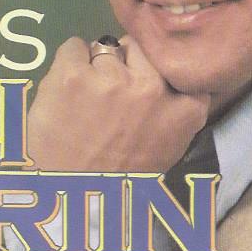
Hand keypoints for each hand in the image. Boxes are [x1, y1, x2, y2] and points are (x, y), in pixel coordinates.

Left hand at [26, 35, 209, 172]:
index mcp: (184, 108)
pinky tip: (67, 92)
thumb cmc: (119, 178)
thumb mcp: (167, 146)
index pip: (179, 61)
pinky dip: (68, 64)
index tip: (146, 79)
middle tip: (112, 95)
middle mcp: (152, 87)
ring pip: (105, 47)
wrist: (69, 203)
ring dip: (96, 66)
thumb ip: (174, 107)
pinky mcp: (73, 75)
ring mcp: (112, 78)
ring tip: (86, 100)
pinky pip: (73, 47)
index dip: (159, 67)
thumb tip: (166, 71)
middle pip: (140, 47)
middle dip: (126, 62)